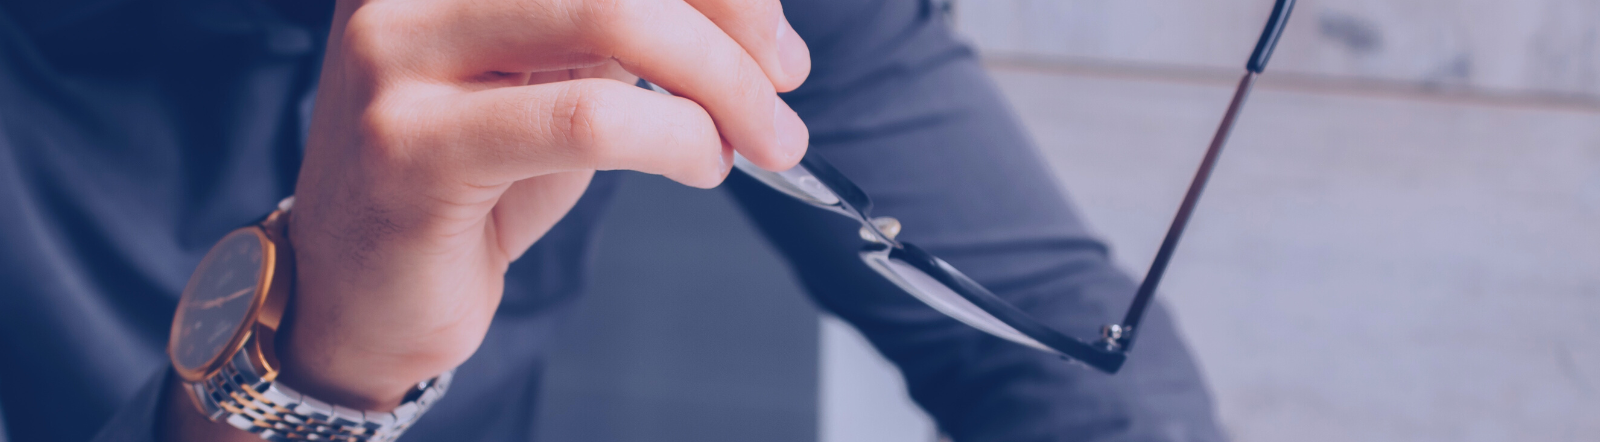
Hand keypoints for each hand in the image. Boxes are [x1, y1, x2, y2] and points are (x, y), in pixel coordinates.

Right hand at [279, 0, 809, 409]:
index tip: (773, 35)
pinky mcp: (408, 145)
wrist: (364, 293)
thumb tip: (754, 22)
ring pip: (612, 17)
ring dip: (721, 84)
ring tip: (752, 139)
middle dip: (733, 22)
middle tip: (784, 86)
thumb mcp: (557, 74)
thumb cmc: (470, 180)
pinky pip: (587, 118)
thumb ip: (628, 29)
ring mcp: (395, 54)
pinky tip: (698, 164)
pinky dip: (676, 138)